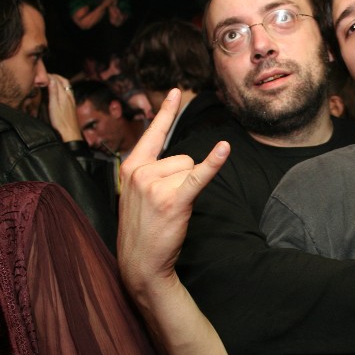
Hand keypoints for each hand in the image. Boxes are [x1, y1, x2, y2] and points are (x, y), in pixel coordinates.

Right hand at [46, 73, 82, 141]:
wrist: (70, 134)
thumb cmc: (61, 122)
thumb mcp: (54, 107)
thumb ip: (53, 93)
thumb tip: (52, 79)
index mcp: (65, 95)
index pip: (58, 80)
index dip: (50, 75)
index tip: (42, 74)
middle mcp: (70, 96)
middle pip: (64, 81)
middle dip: (56, 76)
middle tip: (47, 75)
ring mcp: (72, 101)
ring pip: (67, 86)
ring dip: (60, 81)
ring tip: (52, 81)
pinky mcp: (72, 106)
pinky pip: (68, 92)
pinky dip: (62, 88)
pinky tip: (58, 92)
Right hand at [117, 88, 229, 294]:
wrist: (139, 262)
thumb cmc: (143, 227)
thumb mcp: (137, 193)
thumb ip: (150, 172)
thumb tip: (183, 159)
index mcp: (130, 167)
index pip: (152, 133)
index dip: (166, 112)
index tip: (176, 91)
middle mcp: (140, 172)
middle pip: (183, 157)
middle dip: (182, 179)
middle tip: (167, 204)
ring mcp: (155, 185)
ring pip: (191, 169)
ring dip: (188, 188)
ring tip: (171, 210)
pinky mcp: (174, 199)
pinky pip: (199, 175)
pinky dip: (213, 163)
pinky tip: (224, 149)